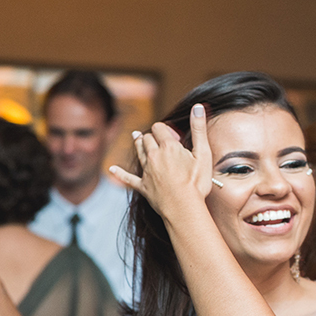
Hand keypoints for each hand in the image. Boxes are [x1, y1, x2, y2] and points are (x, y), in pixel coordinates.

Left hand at [110, 103, 212, 222]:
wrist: (184, 209)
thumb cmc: (196, 183)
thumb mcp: (203, 153)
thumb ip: (199, 129)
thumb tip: (198, 106)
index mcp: (168, 147)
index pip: (160, 128)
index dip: (166, 130)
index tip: (176, 137)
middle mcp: (154, 156)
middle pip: (147, 138)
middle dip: (153, 136)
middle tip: (163, 142)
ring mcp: (147, 172)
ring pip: (139, 152)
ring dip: (138, 144)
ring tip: (138, 138)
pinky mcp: (143, 187)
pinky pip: (128, 178)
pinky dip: (119, 173)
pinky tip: (112, 169)